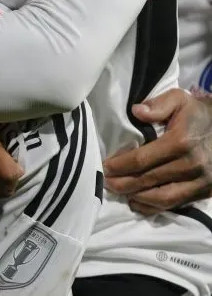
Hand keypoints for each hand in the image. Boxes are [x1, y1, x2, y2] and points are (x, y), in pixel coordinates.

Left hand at [103, 89, 211, 213]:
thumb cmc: (197, 114)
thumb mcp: (179, 99)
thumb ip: (158, 104)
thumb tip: (136, 111)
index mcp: (180, 142)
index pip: (142, 160)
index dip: (120, 166)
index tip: (105, 167)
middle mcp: (191, 165)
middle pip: (149, 180)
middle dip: (123, 184)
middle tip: (106, 183)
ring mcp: (201, 181)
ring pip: (162, 198)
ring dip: (138, 198)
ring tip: (120, 193)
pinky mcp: (206, 192)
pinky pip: (176, 203)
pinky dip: (155, 207)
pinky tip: (139, 202)